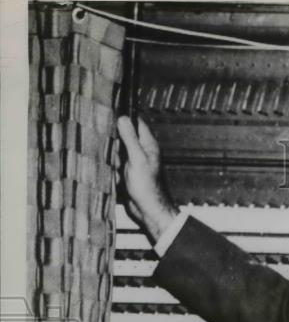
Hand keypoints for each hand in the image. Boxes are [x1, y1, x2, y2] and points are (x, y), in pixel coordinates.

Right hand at [116, 115, 178, 241]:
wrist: (148, 210)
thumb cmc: (147, 186)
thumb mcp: (137, 158)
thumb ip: (130, 138)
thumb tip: (123, 118)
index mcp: (148, 145)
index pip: (136, 123)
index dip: (125, 117)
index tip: (110, 111)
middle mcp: (142, 151)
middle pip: (124, 135)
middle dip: (115, 137)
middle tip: (107, 137)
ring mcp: (135, 161)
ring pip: (118, 149)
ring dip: (112, 152)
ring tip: (111, 156)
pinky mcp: (128, 172)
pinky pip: (116, 162)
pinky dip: (112, 163)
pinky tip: (109, 166)